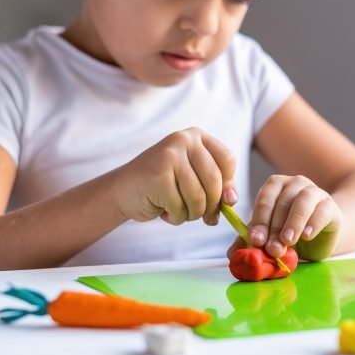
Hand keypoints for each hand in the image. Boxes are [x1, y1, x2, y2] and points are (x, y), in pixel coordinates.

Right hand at [110, 129, 236, 225]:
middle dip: (210, 206)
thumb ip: (218, 187)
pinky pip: (180, 207)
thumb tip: (232, 199)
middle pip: (215, 181)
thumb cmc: (164, 186)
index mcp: (197, 136)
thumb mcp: (195, 180)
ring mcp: (169, 156)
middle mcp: (183, 140)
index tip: (221, 199)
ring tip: (177, 209)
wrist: (123, 190)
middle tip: (197, 213)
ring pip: (199, 198)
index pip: (227, 160)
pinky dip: (175, 217)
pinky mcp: (157, 176)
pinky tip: (162, 210)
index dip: (227, 184)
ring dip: (191, 214)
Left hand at [245, 174, 341, 261]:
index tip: (255, 240)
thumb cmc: (291, 232)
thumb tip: (232, 253)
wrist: (321, 235)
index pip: (265, 198)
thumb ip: (251, 241)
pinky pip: (322, 210)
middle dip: (274, 227)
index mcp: (275, 186)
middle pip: (282, 201)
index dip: (259, 219)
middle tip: (272, 248)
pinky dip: (313, 222)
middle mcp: (294, 183)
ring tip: (288, 241)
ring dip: (293, 222)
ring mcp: (315, 192)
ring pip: (303, 201)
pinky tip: (307, 235)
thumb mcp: (269, 236)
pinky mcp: (330, 206)